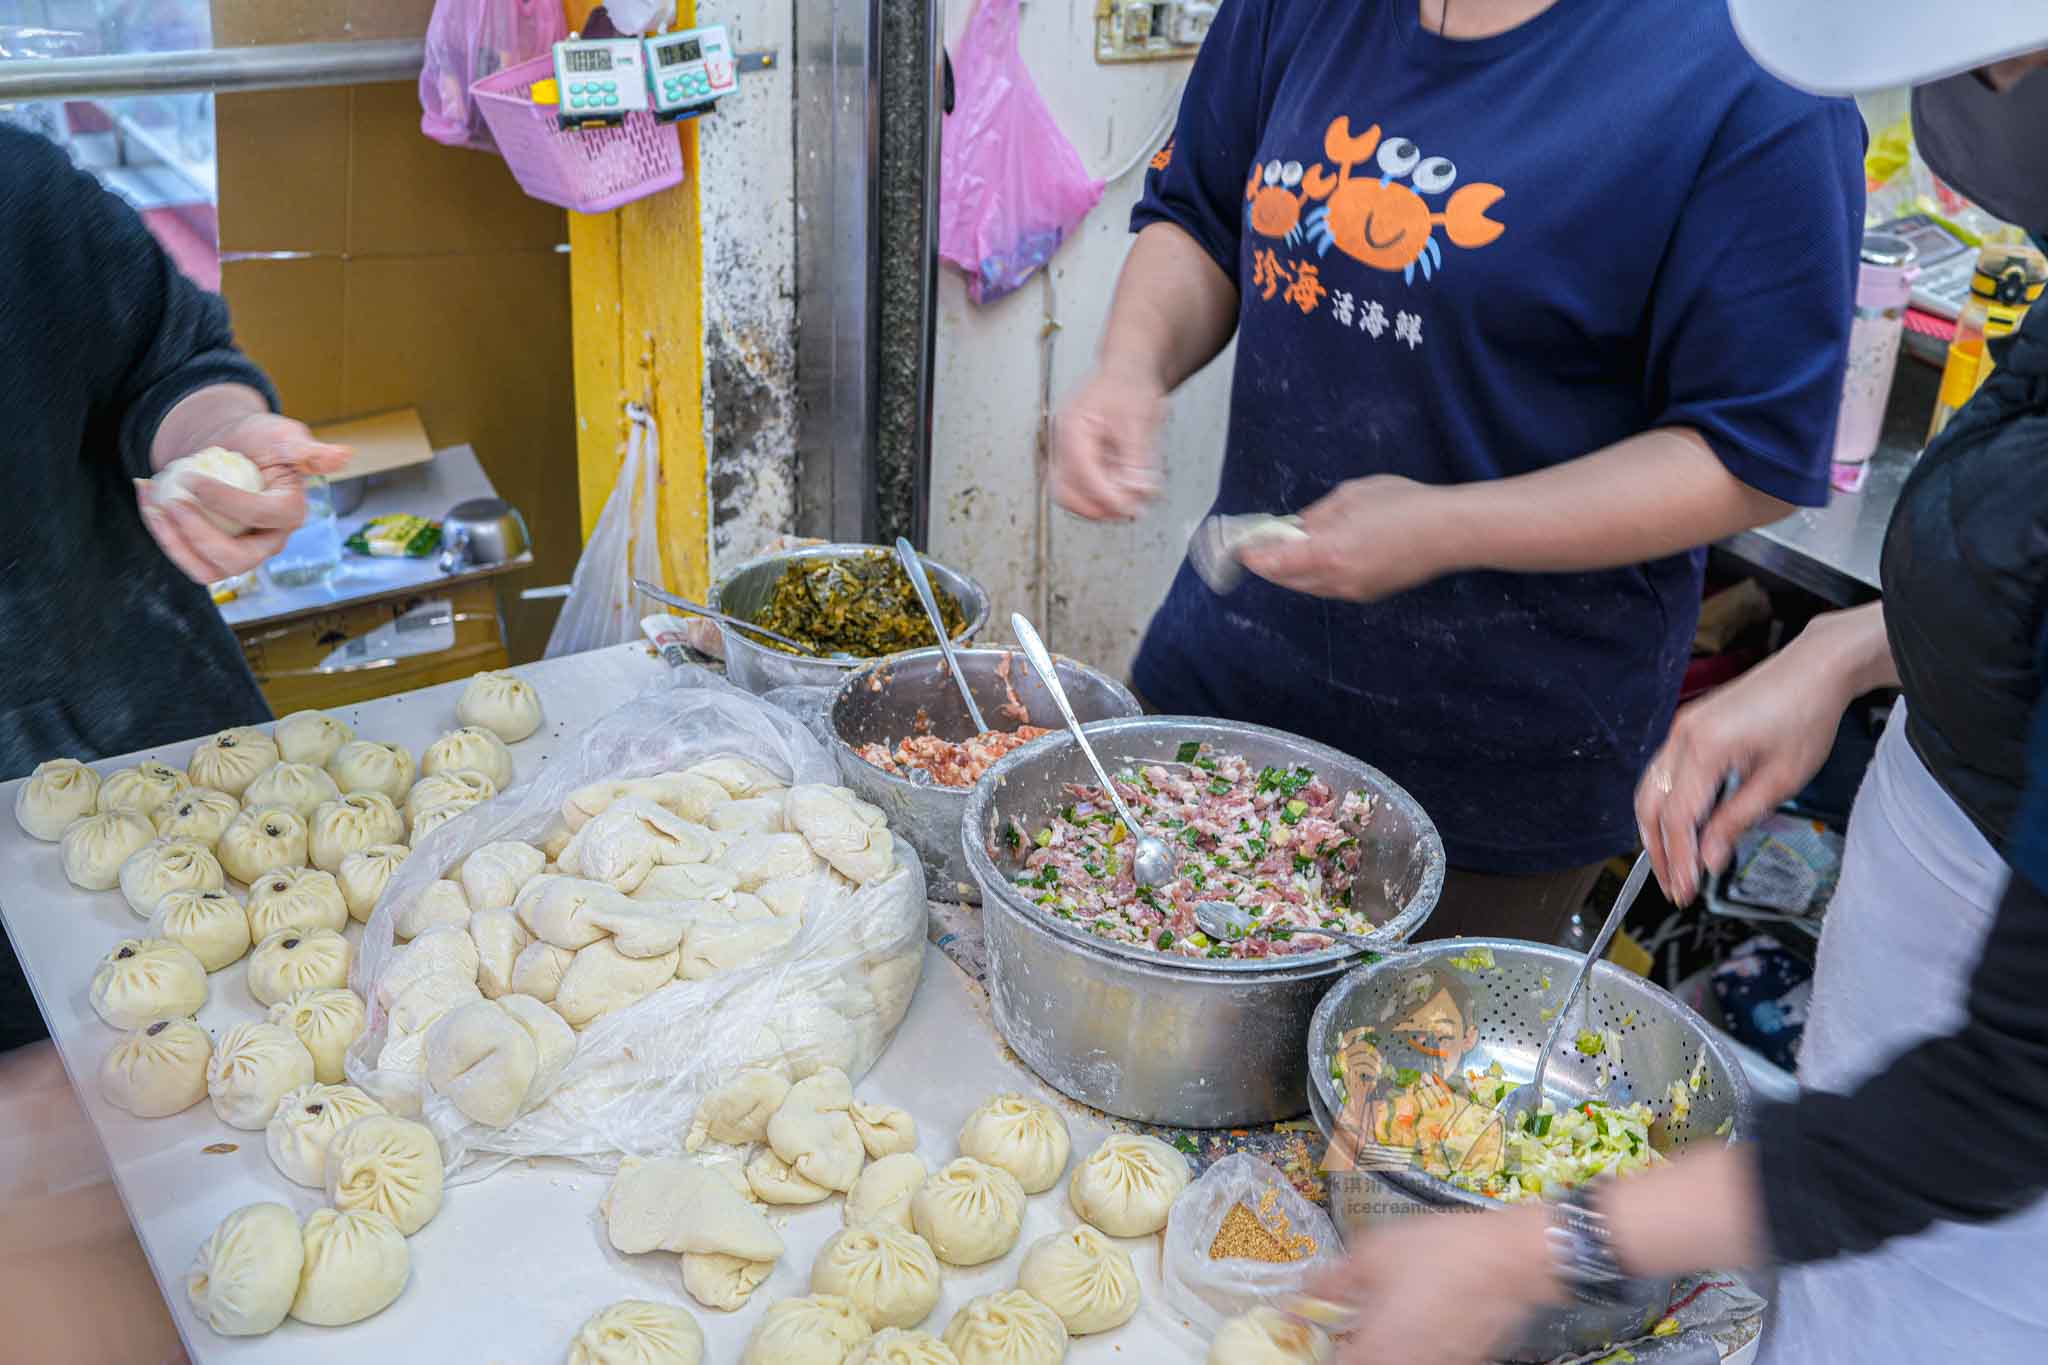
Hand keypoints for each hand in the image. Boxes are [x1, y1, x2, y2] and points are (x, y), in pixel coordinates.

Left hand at [138, 411, 350, 583]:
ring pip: (208, 570)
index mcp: (290, 514)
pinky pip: (188, 560)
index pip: (263, 516)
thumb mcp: (283, 436)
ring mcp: (240, 554)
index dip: (227, 502)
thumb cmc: (259, 441)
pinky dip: (164, 538)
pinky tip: (148, 504)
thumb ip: (309, 449)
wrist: (230, 450)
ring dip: (174, 543)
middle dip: (198, 534)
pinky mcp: (213, 556)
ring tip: (153, 507)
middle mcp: (269, 542)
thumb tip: (344, 454)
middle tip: (171, 502)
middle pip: (237, 559)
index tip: (193, 478)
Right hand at [1050, 365, 1164, 520]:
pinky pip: (1083, 486)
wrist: (1128, 370)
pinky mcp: (1080, 458)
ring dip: (1098, 505)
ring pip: (1071, 493)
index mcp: (1072, 426)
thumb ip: (1136, 460)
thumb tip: (1137, 492)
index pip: (1080, 472)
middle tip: (1126, 512)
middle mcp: (1064, 440)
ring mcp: (1068, 450)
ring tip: (1129, 505)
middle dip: (1094, 508)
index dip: (1105, 496)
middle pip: (1063, 490)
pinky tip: (1126, 493)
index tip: (1129, 508)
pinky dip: (1103, 495)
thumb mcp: (1139, 420)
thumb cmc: (1129, 384)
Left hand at [1239, 475, 1461, 600]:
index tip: (1238, 546)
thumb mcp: (1351, 496)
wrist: (1450, 532)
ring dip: (1289, 571)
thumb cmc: (1404, 504)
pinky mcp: (1367, 595)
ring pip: (1306, 586)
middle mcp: (1336, 579)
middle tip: (1255, 546)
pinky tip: (1313, 558)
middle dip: (1267, 564)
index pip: (1274, 561)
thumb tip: (1295, 528)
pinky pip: (1327, 588)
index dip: (1252, 554)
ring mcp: (1353, 591)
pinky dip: (1312, 575)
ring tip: (1280, 551)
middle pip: (1285, 578)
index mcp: (1328, 552)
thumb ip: (1316, 515)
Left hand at [1308, 1202, 1556, 1364]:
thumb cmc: (1442, 1252)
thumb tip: (1305, 1290)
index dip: (1324, 1349)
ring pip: (1398, 1360)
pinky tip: (1422, 1312)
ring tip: (1388, 1312)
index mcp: (1375, 1351)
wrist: (1512, 1258)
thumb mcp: (1374, 1253)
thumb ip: (1334, 1280)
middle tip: (1350, 1320)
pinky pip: (1429, 1355)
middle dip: (1356, 1345)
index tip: (1321, 1329)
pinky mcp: (1465, 1360)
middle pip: (1366, 1363)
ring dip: (1387, 1344)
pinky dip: (1418, 1341)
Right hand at [1340, 1029, 1384, 1090]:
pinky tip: (1374, 1076)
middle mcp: (1342, 1055)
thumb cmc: (1359, 1088)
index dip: (1360, 1030)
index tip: (1372, 1028)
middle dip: (1375, 1053)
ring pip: (1365, 1056)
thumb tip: (1379, 1052)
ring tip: (1379, 1071)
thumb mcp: (1362, 1072)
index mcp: (1343, 1053)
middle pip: (1362, 1045)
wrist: (1352, 1102)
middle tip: (1380, 1062)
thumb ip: (1367, 1061)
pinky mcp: (1348, 1071)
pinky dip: (1371, 1070)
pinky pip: (1363, 1066)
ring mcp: (1345, 1063)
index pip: (1348, 1036)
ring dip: (1375, 1064)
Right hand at [1635, 611, 1878, 903]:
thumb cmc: (1806, 717)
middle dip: (1657, 852)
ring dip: (1655, 831)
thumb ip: (1737, 821)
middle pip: (1650, 806)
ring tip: (1673, 863)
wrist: (1814, 669)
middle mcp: (1682, 737)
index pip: (1678, 819)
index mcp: (1706, 749)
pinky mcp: (1687, 727)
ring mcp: (1681, 729)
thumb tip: (1710, 858)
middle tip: (1673, 886)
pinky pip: (1661, 774)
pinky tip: (1680, 827)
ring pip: (1648, 790)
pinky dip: (1663, 806)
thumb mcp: (1780, 780)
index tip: (1685, 891)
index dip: (1679, 860)